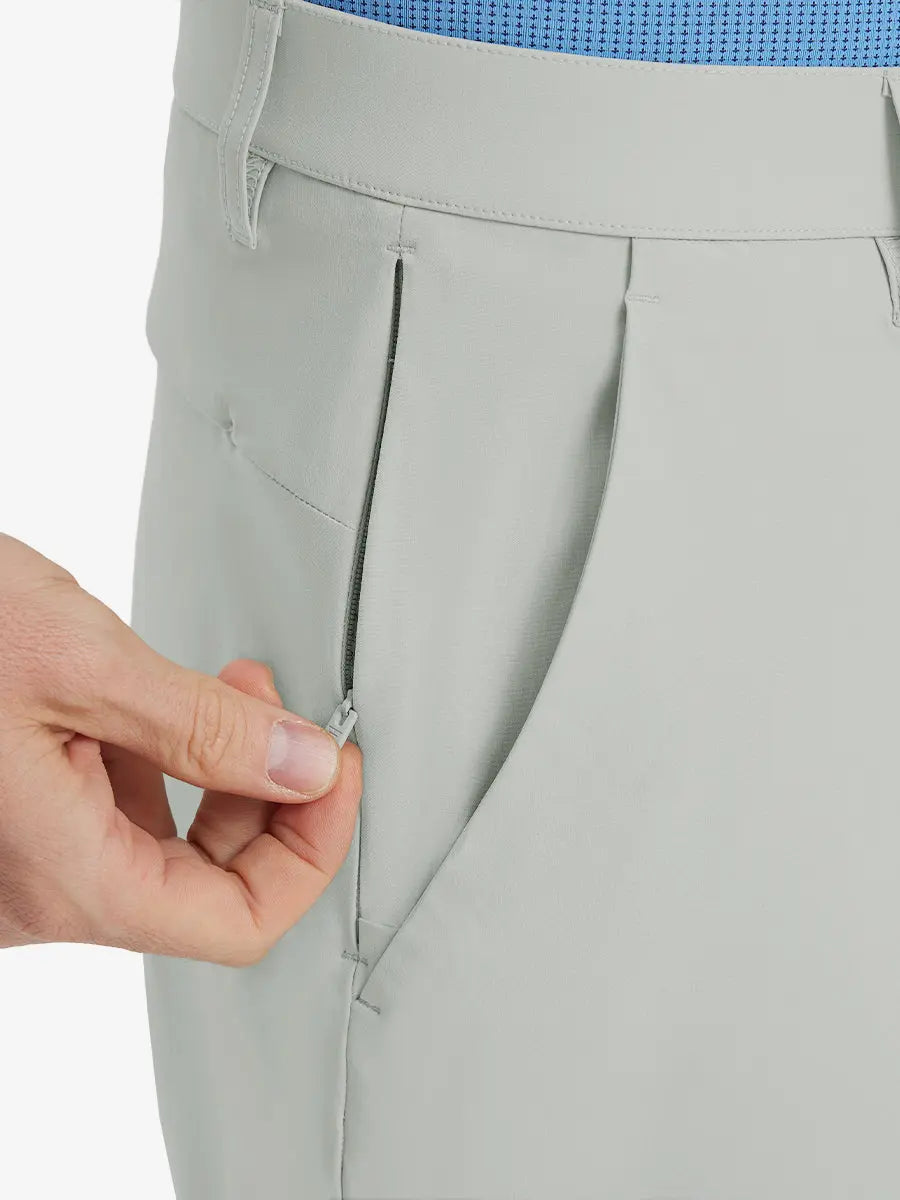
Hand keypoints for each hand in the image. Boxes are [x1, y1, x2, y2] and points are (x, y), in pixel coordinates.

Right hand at [0, 534, 361, 965]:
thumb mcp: (82, 662)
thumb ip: (206, 730)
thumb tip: (309, 768)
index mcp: (64, 876)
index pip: (239, 923)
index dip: (312, 849)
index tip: (338, 769)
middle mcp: (37, 892)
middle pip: (206, 888)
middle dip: (266, 797)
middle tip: (277, 707)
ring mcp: (19, 861)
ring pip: (161, 847)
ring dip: (215, 770)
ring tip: (219, 685)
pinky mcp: (11, 819)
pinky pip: (111, 814)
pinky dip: (157, 760)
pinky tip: (155, 698)